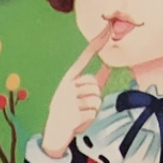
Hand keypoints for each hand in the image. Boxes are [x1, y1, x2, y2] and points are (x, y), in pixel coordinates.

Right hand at [40, 26, 111, 158]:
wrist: (54, 133)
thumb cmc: (70, 111)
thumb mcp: (78, 94)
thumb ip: (95, 80)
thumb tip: (109, 66)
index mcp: (68, 78)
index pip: (85, 57)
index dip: (97, 43)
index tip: (107, 29)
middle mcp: (66, 86)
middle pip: (94, 84)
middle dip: (94, 97)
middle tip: (82, 106)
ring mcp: (68, 100)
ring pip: (96, 99)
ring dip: (93, 109)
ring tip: (81, 114)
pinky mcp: (73, 114)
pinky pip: (93, 112)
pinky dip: (89, 120)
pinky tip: (79, 122)